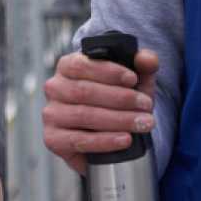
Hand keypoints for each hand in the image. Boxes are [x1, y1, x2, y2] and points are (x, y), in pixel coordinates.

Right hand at [42, 48, 159, 174]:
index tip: (133, 79)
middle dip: (120, 99)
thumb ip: (143, 65)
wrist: (107, 131)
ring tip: (142, 123)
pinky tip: (125, 139)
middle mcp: (55, 88)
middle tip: (146, 105)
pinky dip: (105, 141)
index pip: (82, 64)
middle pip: (84, 91)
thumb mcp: (133, 80)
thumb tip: (148, 59)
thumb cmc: (117, 99)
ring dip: (118, 120)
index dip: (109, 71)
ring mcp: (51, 114)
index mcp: (68, 66)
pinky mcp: (53, 139)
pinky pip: (79, 140)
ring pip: (84, 115)